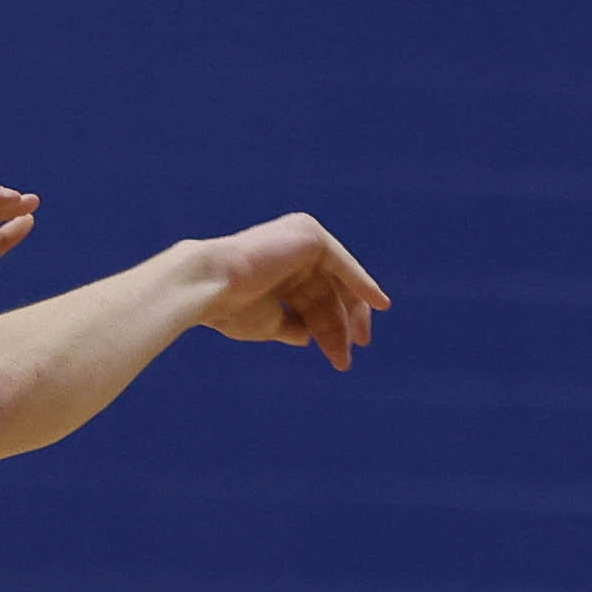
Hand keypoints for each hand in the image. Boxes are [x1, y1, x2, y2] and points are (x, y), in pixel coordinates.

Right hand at [189, 215, 385, 368]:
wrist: (211, 286)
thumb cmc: (230, 307)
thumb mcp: (269, 322)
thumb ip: (292, 326)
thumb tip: (309, 337)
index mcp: (279, 271)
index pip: (314, 301)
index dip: (330, 329)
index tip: (342, 355)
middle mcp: (292, 252)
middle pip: (329, 294)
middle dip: (341, 325)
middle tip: (351, 354)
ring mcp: (302, 241)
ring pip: (337, 283)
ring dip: (349, 315)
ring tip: (356, 344)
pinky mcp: (311, 236)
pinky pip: (343, 265)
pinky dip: (362, 283)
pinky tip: (380, 304)